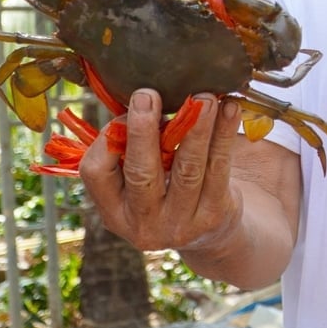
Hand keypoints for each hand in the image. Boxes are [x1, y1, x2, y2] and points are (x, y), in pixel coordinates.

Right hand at [79, 88, 244, 251]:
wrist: (210, 232)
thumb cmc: (167, 189)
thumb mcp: (138, 182)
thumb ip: (131, 148)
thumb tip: (139, 95)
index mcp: (114, 211)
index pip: (96, 173)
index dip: (108, 137)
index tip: (127, 108)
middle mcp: (143, 223)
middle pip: (141, 173)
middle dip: (143, 131)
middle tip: (148, 95)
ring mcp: (180, 224)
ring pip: (187, 169)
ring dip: (196, 128)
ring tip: (204, 98)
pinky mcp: (213, 215)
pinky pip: (219, 168)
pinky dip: (224, 135)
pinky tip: (230, 109)